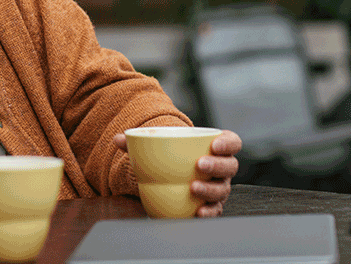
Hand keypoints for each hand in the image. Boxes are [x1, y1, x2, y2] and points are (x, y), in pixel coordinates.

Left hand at [114, 129, 241, 216]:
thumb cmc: (171, 157)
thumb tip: (118, 138)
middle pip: (229, 167)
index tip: (214, 144)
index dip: (228, 143)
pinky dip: (208, 213)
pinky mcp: (212, 205)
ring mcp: (218, 187)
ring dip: (210, 189)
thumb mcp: (158, 147)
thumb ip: (139, 141)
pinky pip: (215, 211)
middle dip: (217, 165)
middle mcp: (221, 169)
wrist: (173, 176)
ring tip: (193, 187)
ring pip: (223, 189)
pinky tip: (198, 212)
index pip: (232, 142)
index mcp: (214, 148)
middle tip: (199, 164)